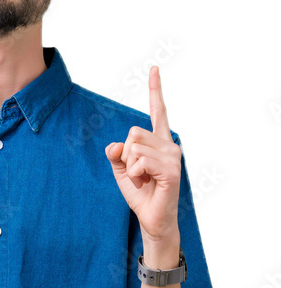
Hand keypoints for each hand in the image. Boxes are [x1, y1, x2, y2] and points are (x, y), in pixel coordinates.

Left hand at [104, 65, 181, 241]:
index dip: (155, 90)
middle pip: (134, 131)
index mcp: (159, 142)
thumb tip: (115, 145)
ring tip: (143, 180)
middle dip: (126, 153)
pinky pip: (141, 161)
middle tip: (137, 172)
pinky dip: (136, 173)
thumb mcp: (122, 171)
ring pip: (135, 147)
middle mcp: (169, 145)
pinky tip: (146, 182)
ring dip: (131, 167)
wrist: (152, 219)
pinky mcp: (172, 170)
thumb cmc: (141, 194)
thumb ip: (116, 155)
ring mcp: (173, 157)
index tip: (154, 69)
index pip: (158, 112)